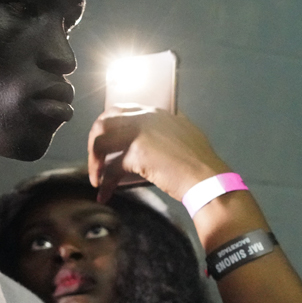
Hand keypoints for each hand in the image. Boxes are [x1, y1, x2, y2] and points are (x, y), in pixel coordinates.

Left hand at [87, 107, 230, 202]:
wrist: (207, 178)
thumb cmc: (201, 163)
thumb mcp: (188, 134)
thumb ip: (172, 128)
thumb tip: (163, 131)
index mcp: (157, 113)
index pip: (121, 109)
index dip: (108, 126)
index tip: (106, 144)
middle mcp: (146, 117)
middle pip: (105, 121)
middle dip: (94, 141)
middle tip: (96, 160)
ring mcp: (140, 133)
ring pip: (101, 141)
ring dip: (94, 161)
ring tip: (97, 178)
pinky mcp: (137, 152)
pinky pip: (111, 167)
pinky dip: (105, 182)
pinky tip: (105, 193)